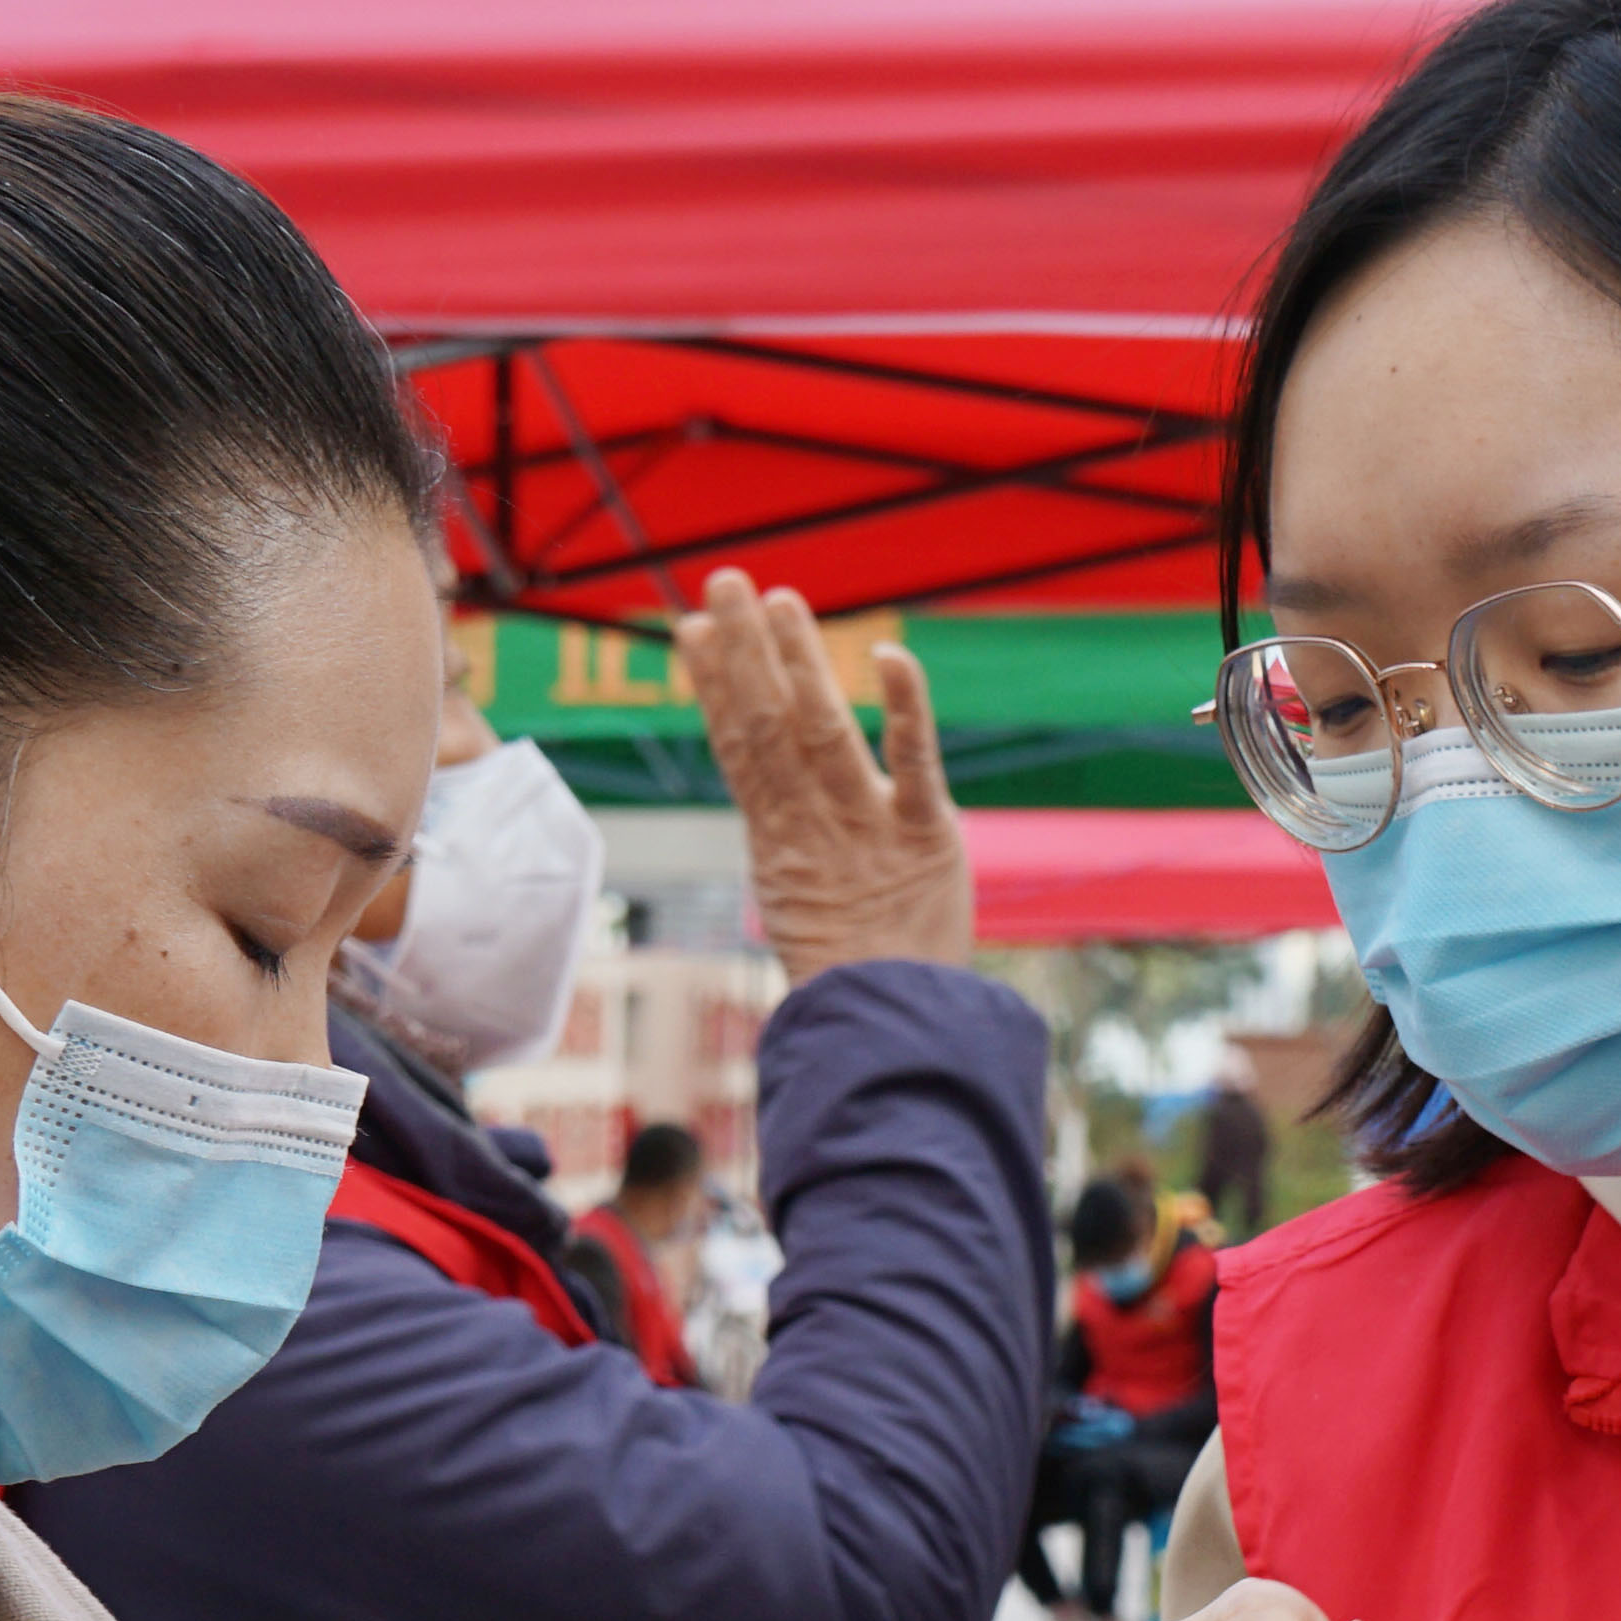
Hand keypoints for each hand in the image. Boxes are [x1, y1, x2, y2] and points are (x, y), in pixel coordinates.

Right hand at [676, 566, 969, 978]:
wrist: (894, 1037)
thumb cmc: (858, 980)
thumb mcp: (812, 908)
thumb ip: (794, 853)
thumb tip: (767, 820)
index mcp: (781, 843)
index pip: (741, 749)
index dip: (716, 689)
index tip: (692, 633)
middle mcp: (815, 826)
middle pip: (769, 727)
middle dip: (743, 654)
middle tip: (721, 583)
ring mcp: (866, 828)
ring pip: (822, 731)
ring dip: (797, 662)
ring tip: (774, 599)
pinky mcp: (927, 836)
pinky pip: (915, 763)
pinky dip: (905, 709)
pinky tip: (889, 656)